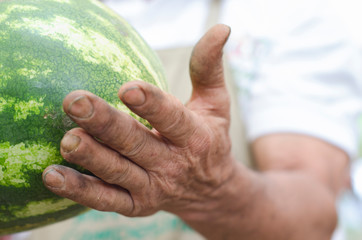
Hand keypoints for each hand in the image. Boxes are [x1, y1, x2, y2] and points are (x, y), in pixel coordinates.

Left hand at [42, 24, 236, 217]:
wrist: (210, 191)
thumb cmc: (210, 139)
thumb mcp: (216, 104)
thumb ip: (209, 68)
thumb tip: (220, 28)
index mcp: (194, 136)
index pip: (172, 119)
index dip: (151, 104)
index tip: (127, 87)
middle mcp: (173, 164)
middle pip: (136, 144)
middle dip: (106, 124)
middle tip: (75, 102)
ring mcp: (153, 188)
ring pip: (118, 172)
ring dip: (91, 158)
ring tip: (67, 140)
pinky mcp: (136, 206)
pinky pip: (106, 200)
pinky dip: (80, 191)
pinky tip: (53, 176)